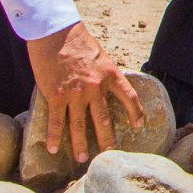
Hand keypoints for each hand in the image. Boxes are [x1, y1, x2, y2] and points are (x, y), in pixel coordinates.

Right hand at [25, 22, 143, 163]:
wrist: (55, 33)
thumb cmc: (78, 41)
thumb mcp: (101, 56)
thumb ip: (104, 74)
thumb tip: (106, 87)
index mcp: (110, 75)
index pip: (130, 97)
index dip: (136, 112)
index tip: (139, 125)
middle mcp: (95, 87)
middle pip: (103, 120)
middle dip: (107, 140)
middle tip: (109, 154)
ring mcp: (75, 93)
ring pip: (79, 125)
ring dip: (80, 145)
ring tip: (82, 159)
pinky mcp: (56, 95)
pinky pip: (56, 121)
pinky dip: (54, 136)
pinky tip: (53, 149)